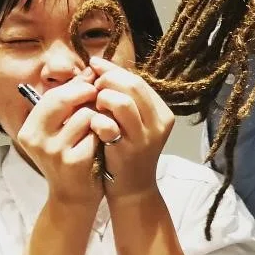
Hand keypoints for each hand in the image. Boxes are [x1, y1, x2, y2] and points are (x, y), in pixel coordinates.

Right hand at [17, 75, 104, 207]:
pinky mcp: (73, 161)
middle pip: (64, 99)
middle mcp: (36, 139)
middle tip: (100, 100)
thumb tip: (91, 69)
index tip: (94, 82)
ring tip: (99, 130)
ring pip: (86, 115)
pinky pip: (97, 133)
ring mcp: (53, 152)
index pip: (52, 95)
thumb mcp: (63, 130)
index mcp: (29, 129)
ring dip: (99, 119)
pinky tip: (103, 144)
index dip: (77, 86)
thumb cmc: (72, 156)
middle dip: (87, 95)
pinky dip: (104, 135)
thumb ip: (72, 102)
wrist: (75, 196)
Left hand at [90, 57, 174, 200]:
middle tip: (92, 85)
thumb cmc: (129, 152)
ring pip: (122, 102)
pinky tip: (92, 124)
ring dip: (102, 98)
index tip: (94, 66)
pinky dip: (96, 120)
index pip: (138, 80)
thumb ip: (125, 98)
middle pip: (132, 85)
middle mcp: (159, 123)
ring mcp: (145, 137)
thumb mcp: (135, 123)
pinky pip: (108, 125)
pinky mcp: (128, 151)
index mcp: (162, 113)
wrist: (133, 188)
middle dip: (107, 80)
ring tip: (94, 105)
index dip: (113, 70)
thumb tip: (100, 67)